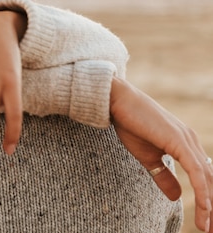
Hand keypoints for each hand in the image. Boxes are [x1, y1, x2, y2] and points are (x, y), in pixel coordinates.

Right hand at [110, 77, 212, 232]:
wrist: (117, 101)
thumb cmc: (129, 124)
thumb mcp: (147, 157)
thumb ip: (163, 176)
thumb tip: (177, 197)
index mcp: (186, 145)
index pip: (204, 178)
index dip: (207, 200)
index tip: (207, 222)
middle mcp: (192, 142)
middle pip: (211, 180)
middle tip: (211, 230)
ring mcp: (188, 140)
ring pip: (207, 179)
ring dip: (210, 206)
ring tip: (208, 227)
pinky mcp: (179, 141)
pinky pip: (196, 171)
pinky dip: (202, 192)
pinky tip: (205, 208)